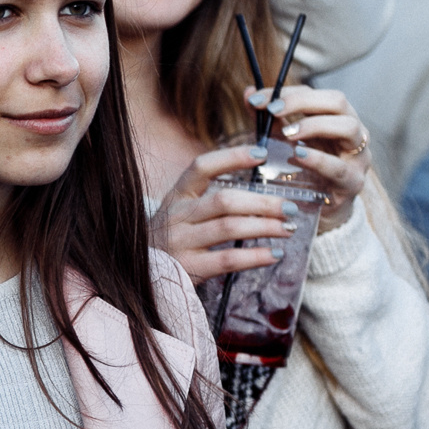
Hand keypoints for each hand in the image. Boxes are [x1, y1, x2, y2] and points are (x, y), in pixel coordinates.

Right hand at [150, 143, 292, 282]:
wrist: (138, 275)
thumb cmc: (171, 240)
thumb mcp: (179, 214)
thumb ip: (208, 202)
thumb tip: (259, 196)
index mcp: (176, 196)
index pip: (202, 167)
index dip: (232, 157)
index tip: (262, 154)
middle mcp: (176, 216)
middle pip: (225, 201)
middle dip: (263, 203)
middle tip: (290, 207)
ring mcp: (180, 243)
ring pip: (230, 228)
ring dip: (265, 227)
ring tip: (288, 228)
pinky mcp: (188, 269)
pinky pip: (227, 260)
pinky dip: (255, 257)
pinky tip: (274, 254)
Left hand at [249, 84, 368, 228]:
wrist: (319, 210)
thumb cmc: (303, 170)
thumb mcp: (284, 141)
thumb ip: (269, 119)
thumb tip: (249, 93)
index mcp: (336, 117)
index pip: (316, 93)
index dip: (287, 93)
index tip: (257, 100)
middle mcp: (353, 131)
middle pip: (337, 102)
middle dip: (302, 102)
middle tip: (273, 110)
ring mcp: (357, 156)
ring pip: (348, 127)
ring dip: (314, 125)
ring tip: (287, 133)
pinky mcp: (352, 182)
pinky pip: (338, 167)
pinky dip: (317, 159)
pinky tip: (297, 156)